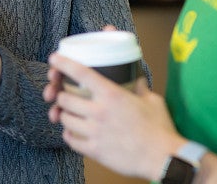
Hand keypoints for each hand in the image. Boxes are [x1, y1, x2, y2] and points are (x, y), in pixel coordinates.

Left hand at [44, 52, 184, 180]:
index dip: (64, 63)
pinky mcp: (95, 151)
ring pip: (65, 119)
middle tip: (63, 93)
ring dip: (64, 113)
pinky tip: (73, 132)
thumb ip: (139, 85)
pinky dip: (68, 134)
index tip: (54, 59)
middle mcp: (100, 111)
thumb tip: (136, 73)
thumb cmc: (159, 128)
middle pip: (66, 97)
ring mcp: (95, 132)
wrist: (163, 158)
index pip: (81, 73)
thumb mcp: (151, 99)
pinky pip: (71, 141)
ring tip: (68, 112)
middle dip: (61, 93)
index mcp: (112, 94)